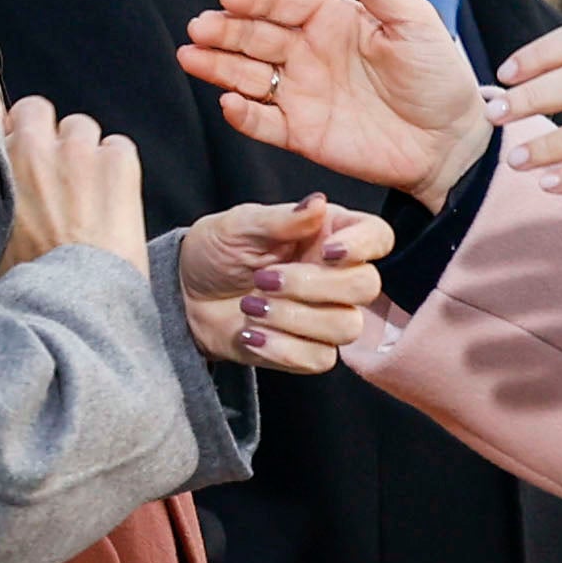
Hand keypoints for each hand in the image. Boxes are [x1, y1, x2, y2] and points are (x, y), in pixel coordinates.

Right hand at [0, 97, 146, 271]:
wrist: (71, 309)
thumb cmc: (26, 286)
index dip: (4, 128)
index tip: (12, 146)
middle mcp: (30, 148)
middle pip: (35, 109)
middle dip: (44, 133)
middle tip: (53, 172)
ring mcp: (76, 151)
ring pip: (79, 127)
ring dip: (82, 151)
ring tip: (85, 195)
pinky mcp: (117, 163)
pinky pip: (118, 147)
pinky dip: (117, 168)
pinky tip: (111, 202)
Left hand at [177, 196, 390, 375]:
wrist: (183, 298)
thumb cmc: (214, 252)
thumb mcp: (238, 225)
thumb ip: (281, 218)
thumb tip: (319, 203)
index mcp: (328, 234)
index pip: (377, 237)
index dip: (364, 246)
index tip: (327, 251)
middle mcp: (335, 275)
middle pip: (367, 286)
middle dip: (314, 286)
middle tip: (263, 280)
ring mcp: (325, 316)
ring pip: (347, 327)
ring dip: (294, 320)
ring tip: (250, 308)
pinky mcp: (308, 351)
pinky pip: (320, 359)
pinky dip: (282, 349)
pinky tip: (250, 334)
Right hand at [180, 0, 490, 211]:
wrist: (452, 140)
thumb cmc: (439, 76)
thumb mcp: (413, 20)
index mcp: (332, 19)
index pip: (281, 0)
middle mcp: (309, 53)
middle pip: (254, 35)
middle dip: (224, 30)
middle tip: (200, 27)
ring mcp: (302, 93)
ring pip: (247, 75)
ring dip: (217, 66)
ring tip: (192, 57)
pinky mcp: (302, 134)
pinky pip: (262, 122)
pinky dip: (242, 114)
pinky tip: (229, 102)